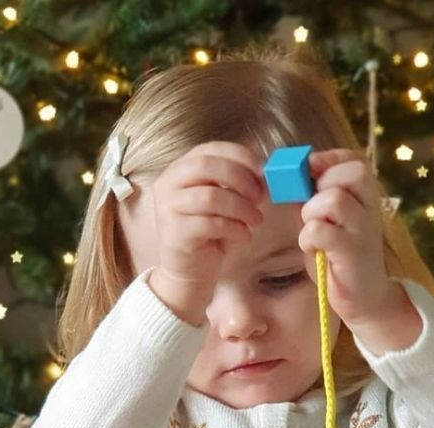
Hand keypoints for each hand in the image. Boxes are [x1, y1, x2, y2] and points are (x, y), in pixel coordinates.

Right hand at [148, 142, 265, 325]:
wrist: (188, 273)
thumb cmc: (209, 235)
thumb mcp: (221, 201)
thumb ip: (234, 182)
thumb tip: (266, 170)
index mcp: (180, 170)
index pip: (210, 149)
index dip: (240, 157)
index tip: (263, 172)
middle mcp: (168, 184)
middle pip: (206, 166)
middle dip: (240, 178)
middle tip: (260, 196)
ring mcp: (168, 208)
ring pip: (211, 196)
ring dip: (241, 207)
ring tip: (255, 220)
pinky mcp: (175, 233)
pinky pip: (211, 224)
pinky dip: (234, 229)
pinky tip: (243, 236)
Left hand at [298, 149, 414, 342]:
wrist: (364, 297)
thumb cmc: (340, 258)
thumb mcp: (326, 222)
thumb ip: (312, 200)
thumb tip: (287, 178)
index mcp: (365, 196)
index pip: (352, 159)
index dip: (326, 161)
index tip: (309, 175)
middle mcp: (370, 207)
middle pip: (349, 172)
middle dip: (320, 186)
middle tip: (311, 210)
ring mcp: (363, 229)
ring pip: (333, 199)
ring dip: (311, 213)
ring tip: (312, 233)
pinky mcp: (351, 252)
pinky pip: (320, 230)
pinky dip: (308, 238)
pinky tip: (313, 250)